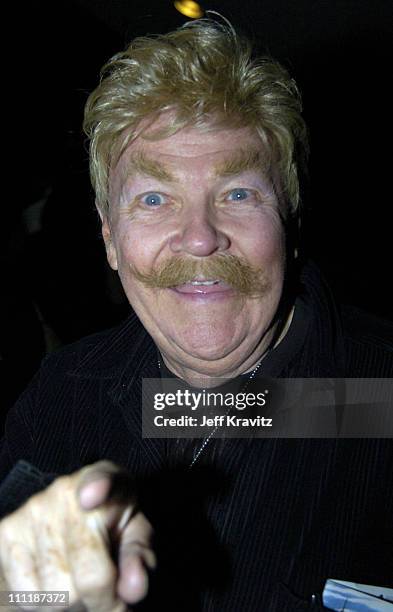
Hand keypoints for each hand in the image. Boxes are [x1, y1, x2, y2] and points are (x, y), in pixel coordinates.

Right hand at [0, 461, 155, 610]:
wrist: (69, 513)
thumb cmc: (110, 524)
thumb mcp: (134, 534)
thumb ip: (138, 558)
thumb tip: (134, 589)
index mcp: (108, 482)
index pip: (101, 479)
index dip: (97, 487)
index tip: (91, 497)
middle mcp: (64, 492)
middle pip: (87, 575)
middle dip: (101, 600)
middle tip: (105, 593)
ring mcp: (31, 512)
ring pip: (55, 595)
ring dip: (72, 605)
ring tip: (78, 582)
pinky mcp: (4, 534)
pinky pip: (27, 597)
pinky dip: (43, 603)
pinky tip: (53, 581)